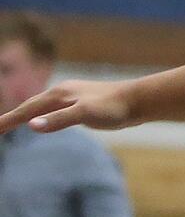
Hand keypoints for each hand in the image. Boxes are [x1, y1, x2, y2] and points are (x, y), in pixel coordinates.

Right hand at [0, 79, 135, 134]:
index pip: (25, 110)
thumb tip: (30, 124)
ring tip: (12, 123)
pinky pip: (54, 109)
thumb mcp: (85, 115)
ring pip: (42, 106)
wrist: (140, 100)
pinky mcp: (83, 102)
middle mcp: (63, 92)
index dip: (7, 122)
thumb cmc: (114, 108)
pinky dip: (42, 115)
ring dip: (25, 114)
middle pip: (30, 106)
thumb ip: (58, 120)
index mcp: (59, 94)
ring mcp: (73, 96)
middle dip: (11, 117)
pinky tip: (45, 119)